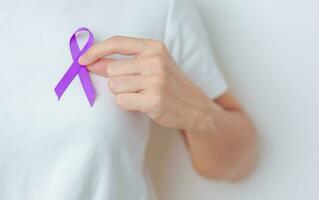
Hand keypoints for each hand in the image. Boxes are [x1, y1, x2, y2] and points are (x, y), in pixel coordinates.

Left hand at [79, 36, 218, 131]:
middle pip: (112, 70)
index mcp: (154, 47)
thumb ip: (121, 63)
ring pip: (115, 86)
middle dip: (117, 81)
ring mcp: (156, 81)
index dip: (96, 50)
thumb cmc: (169, 85)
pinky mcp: (154, 100)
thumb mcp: (150, 66)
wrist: (194, 106)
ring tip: (141, 95)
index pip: (117, 43)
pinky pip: (122, 101)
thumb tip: (91, 62)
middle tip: (135, 87)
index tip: (83, 60)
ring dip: (123, 94)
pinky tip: (143, 104)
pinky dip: (128, 105)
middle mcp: (156, 61)